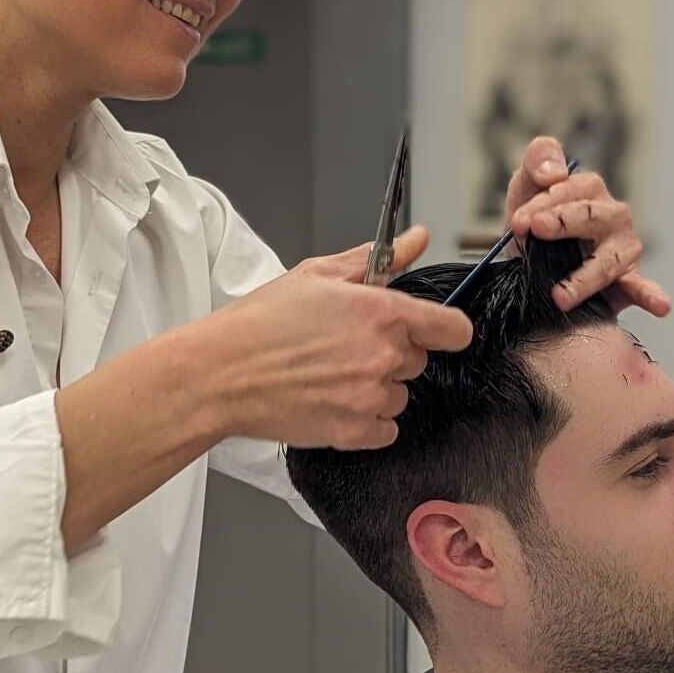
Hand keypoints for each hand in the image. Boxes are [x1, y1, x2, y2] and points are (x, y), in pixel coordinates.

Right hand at [197, 226, 472, 449]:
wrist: (221, 373)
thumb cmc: (260, 323)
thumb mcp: (317, 275)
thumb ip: (377, 259)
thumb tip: (415, 240)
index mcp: (382, 312)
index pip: (452, 328)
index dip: (446, 329)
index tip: (437, 332)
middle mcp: (383, 356)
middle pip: (418, 360)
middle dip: (391, 353)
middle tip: (347, 346)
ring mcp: (370, 396)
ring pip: (399, 395)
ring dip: (376, 387)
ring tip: (332, 374)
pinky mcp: (353, 432)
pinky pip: (384, 429)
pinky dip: (365, 420)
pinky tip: (332, 400)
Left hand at [503, 136, 670, 315]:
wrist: (529, 268)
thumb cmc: (533, 225)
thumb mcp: (526, 186)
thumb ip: (537, 160)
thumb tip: (553, 172)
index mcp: (589, 190)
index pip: (572, 190)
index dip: (543, 203)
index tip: (518, 222)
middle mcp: (611, 216)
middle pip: (594, 217)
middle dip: (563, 223)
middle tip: (536, 232)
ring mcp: (622, 249)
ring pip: (610, 259)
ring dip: (585, 277)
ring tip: (560, 296)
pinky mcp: (627, 281)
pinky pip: (640, 287)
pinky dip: (651, 295)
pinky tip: (659, 305)